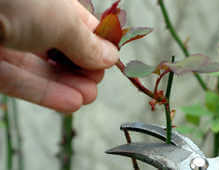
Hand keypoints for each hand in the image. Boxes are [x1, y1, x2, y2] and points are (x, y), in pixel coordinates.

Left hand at [0, 0, 118, 112]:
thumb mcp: (62, 20)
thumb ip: (86, 42)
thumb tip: (109, 56)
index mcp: (52, 3)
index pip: (82, 26)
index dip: (97, 45)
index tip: (109, 63)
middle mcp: (30, 19)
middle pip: (63, 49)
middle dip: (83, 69)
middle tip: (96, 84)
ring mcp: (9, 40)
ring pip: (42, 68)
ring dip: (68, 85)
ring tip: (87, 97)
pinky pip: (21, 79)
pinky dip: (46, 92)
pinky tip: (70, 102)